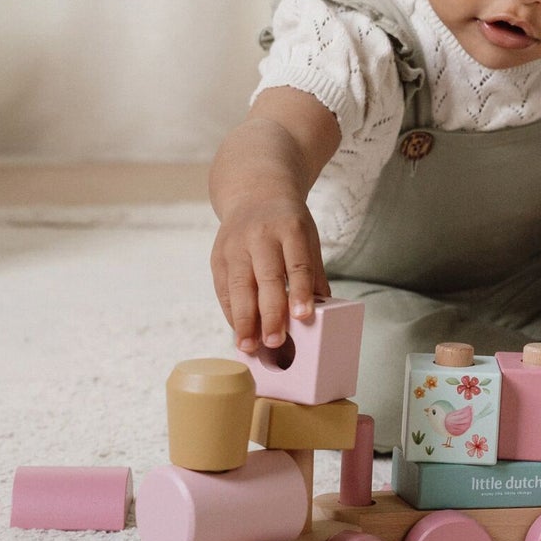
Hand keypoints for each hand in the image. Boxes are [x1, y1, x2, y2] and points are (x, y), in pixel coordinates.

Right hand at [210, 195, 328, 354]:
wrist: (255, 194)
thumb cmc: (288, 223)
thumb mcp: (308, 238)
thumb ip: (314, 274)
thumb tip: (322, 311)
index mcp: (290, 228)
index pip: (297, 263)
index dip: (300, 291)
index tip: (303, 316)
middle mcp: (260, 236)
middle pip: (266, 278)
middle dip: (270, 313)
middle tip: (275, 341)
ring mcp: (235, 246)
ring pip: (239, 287)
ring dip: (244, 320)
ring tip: (250, 347)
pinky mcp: (218, 256)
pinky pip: (224, 289)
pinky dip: (231, 313)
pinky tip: (239, 332)